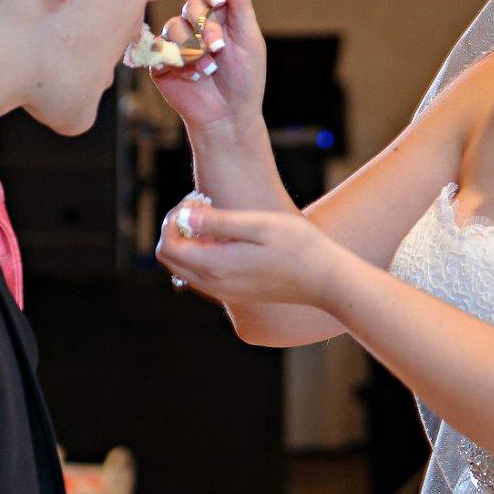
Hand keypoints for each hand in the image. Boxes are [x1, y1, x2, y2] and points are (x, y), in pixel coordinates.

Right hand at [147, 0, 265, 141]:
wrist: (227, 115)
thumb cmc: (244, 79)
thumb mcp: (249, 40)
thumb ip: (242, 4)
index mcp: (221, 10)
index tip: (219, 0)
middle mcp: (197, 20)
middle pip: (191, 3)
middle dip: (207, 28)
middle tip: (219, 48)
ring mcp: (178, 38)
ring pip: (175, 26)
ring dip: (194, 49)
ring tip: (209, 68)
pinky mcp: (162, 57)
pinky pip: (161, 47)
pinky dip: (179, 60)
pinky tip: (193, 74)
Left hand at [156, 200, 337, 308]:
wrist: (325, 280)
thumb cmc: (297, 247)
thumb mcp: (258, 225)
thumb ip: (218, 222)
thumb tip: (184, 216)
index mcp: (216, 266)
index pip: (168, 246)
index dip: (174, 219)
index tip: (198, 200)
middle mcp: (214, 284)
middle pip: (170, 259)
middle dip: (176, 228)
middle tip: (202, 206)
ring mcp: (223, 292)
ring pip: (183, 267)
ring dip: (188, 241)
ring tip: (216, 218)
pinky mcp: (234, 293)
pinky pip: (201, 275)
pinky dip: (202, 253)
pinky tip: (227, 238)